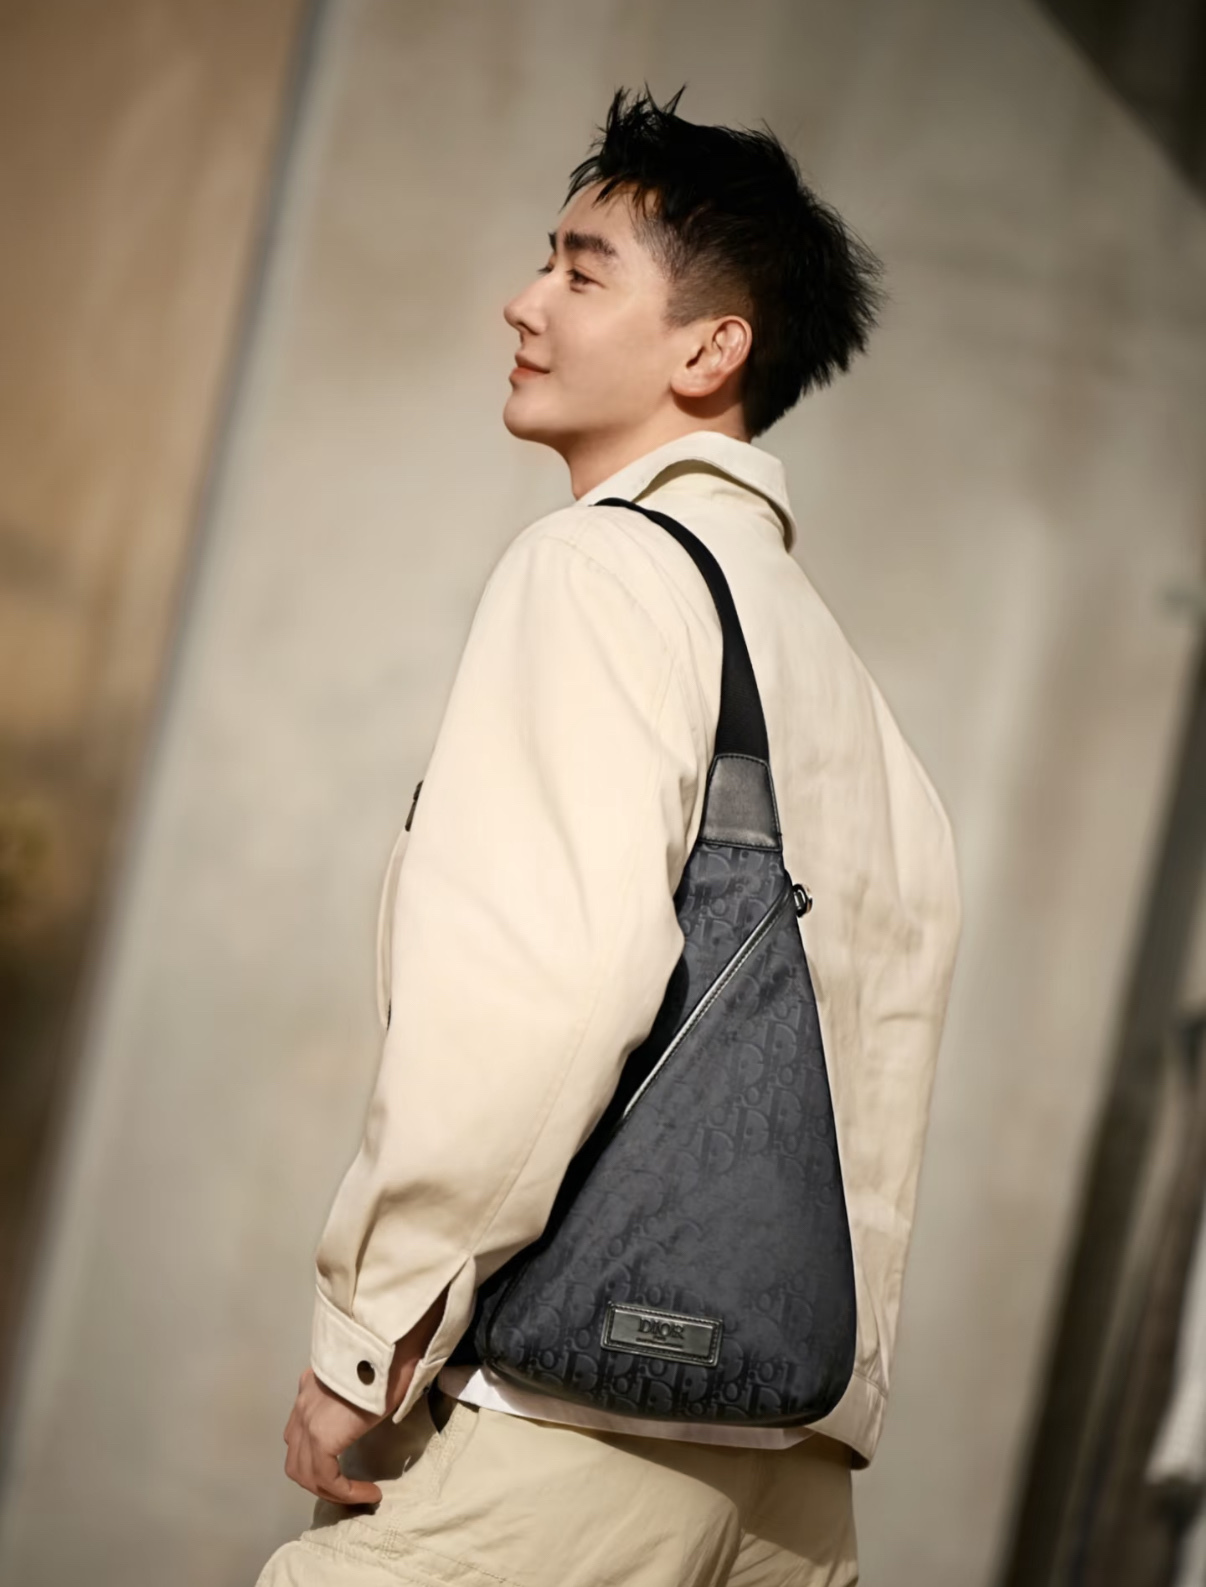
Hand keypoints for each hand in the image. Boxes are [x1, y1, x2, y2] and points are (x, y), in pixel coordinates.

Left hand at [283, 1282, 449, 1503]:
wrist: (388, 1344)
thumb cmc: (389, 1353)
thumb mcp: (368, 1374)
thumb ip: (359, 1391)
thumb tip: (379, 1402)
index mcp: (311, 1386)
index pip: (300, 1432)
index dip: (319, 1457)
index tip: (345, 1468)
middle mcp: (303, 1403)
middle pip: (296, 1457)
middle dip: (320, 1478)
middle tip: (347, 1487)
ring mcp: (307, 1420)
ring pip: (304, 1472)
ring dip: (330, 1490)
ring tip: (357, 1494)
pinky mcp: (321, 1437)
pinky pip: (325, 1478)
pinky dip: (344, 1492)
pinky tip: (368, 1493)